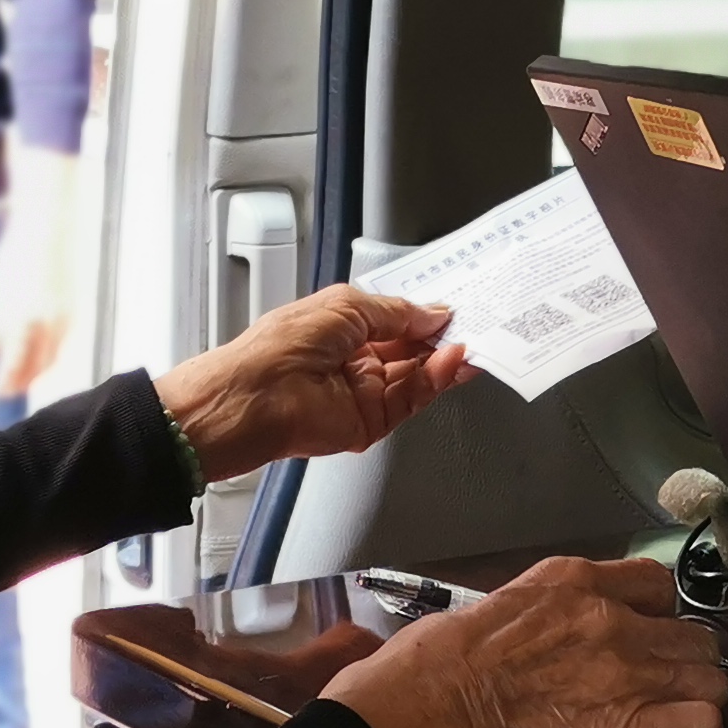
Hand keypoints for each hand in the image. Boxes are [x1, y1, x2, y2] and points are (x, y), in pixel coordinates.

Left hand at [0, 157, 79, 400]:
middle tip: (8, 391)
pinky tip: (39, 355)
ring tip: (23, 378)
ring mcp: (64, 318)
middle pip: (37, 367)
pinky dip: (50, 354)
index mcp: (23, 320)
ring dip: (38, 371)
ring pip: (53, 357)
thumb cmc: (13, 262)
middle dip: (22, 382)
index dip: (5, 381)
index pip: (14, 363)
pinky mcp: (74, 311)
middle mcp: (47, 324)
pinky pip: (62, 343)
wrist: (46, 234)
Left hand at [152, 284, 473, 480]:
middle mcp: (353, 360)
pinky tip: (453, 360)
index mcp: (341, 328)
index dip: (422, 313)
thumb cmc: (281, 347)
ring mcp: (363, 393)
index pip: (393, 321)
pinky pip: (412, 399)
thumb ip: (396, 312)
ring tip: (469, 339)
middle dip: (440, 336)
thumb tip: (431, 313)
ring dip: (445, 358)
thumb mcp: (347, 306)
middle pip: (410, 349)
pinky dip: (436, 380)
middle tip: (472, 322)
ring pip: (417, 376)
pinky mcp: (371, 422)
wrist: (255, 398)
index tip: (453, 306)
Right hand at [323, 555, 727, 727]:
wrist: (427, 711)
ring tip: (672, 727)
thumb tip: (547, 637)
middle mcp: (612, 617)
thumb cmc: (435, 664)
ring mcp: (627, 670)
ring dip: (695, 703)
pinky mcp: (630, 726)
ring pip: (711, 678)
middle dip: (683, 665)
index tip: (646, 641)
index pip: (655, 584)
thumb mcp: (495, 607)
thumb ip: (542, 614)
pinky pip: (705, 725)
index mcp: (574, 581)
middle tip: (660, 693)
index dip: (658, 618)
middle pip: (693, 635)